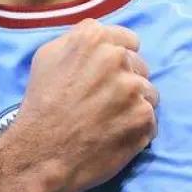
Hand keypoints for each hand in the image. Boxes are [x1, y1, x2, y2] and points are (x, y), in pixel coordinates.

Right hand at [0, 19, 157, 191]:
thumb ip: (78, 40)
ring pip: (149, 92)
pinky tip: (115, 136)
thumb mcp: (47, 57)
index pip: (128, 40)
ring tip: (110, 121)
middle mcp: (117, 57)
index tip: (108, 76)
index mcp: (94, 38)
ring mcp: (134, 88)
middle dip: (127, 81)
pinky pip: (151, 120)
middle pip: (140, 66)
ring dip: (134, 105)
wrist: (41, 153)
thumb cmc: (40, 105)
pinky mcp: (143, 117)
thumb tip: (101, 40)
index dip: (118, 60)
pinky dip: (137, 129)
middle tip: (105, 102)